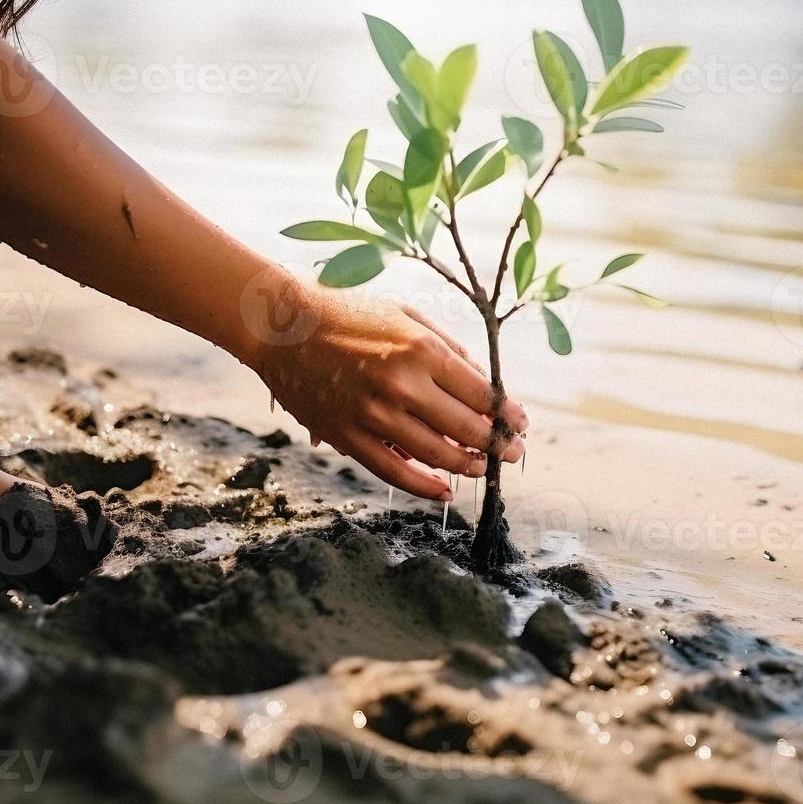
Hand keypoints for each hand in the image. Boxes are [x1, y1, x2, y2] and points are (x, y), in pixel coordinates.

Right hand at [255, 283, 527, 501]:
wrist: (282, 325)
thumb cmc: (347, 312)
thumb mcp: (405, 313)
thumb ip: (447, 349)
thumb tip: (482, 386)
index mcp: (420, 348)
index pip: (481, 393)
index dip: (507, 414)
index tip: (520, 423)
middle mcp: (400, 384)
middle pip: (467, 428)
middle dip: (498, 444)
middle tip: (514, 452)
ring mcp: (372, 414)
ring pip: (436, 456)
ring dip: (468, 466)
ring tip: (483, 467)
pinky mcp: (347, 436)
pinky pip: (394, 472)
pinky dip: (424, 487)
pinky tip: (444, 491)